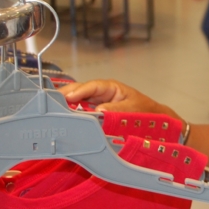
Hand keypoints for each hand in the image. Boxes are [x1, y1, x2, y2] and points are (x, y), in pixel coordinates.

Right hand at [59, 79, 178, 117]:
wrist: (157, 121)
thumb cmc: (146, 111)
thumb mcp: (133, 109)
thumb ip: (116, 110)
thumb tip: (99, 111)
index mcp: (111, 87)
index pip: (92, 86)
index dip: (79, 91)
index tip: (68, 97)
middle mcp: (101, 94)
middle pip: (80, 92)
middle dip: (66, 96)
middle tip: (51, 103)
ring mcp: (97, 104)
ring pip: (78, 102)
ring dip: (67, 106)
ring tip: (52, 112)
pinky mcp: (95, 115)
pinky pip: (82, 113)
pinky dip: (73, 116)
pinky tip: (64, 120)